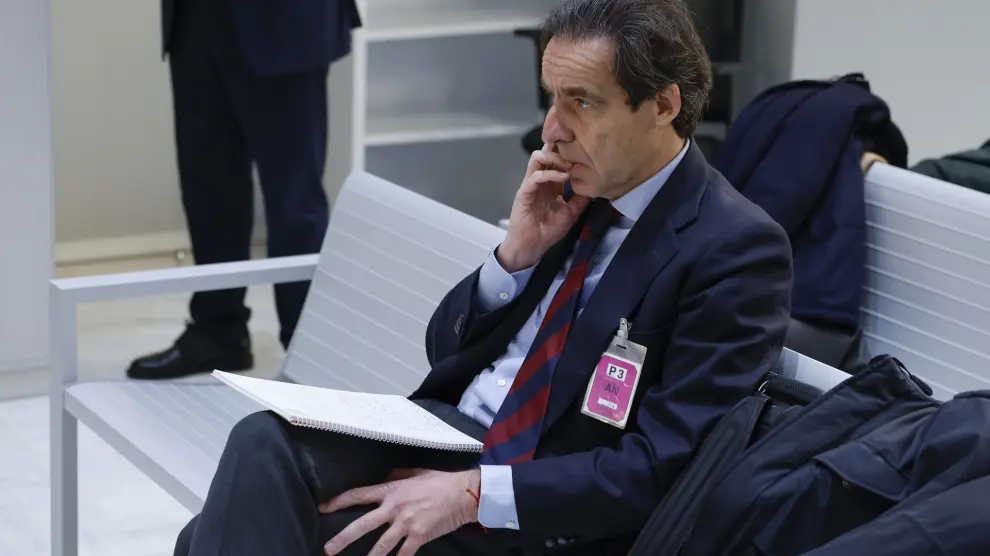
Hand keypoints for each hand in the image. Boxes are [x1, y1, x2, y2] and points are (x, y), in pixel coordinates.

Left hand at [321, 468, 480, 555]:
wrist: (463, 493)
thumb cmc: (440, 481)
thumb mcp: (415, 472)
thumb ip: (396, 476)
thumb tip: (384, 478)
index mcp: (391, 490)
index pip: (359, 495)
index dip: (338, 502)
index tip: (323, 508)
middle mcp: (394, 507)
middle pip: (362, 524)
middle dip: (343, 538)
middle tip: (328, 549)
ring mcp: (406, 524)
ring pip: (381, 545)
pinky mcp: (419, 536)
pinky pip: (403, 554)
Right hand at [498, 143, 591, 271]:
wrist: (532, 246)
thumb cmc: (548, 231)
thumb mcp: (571, 213)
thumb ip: (581, 200)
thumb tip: (595, 187)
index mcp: (551, 183)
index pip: (556, 160)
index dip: (567, 152)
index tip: (583, 149)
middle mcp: (540, 180)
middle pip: (546, 153)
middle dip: (559, 147)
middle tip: (576, 151)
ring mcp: (531, 184)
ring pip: (537, 157)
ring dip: (554, 157)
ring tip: (569, 165)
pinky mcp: (524, 191)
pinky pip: (535, 176)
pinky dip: (550, 173)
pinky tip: (564, 177)